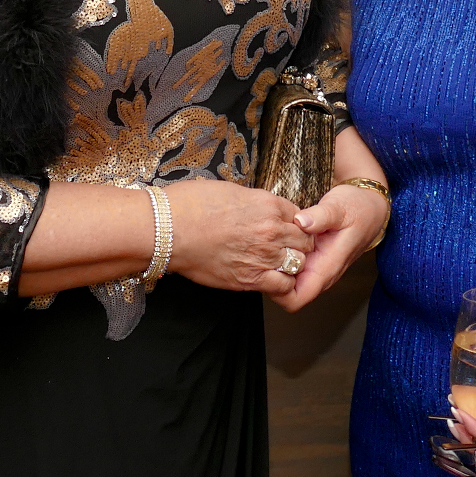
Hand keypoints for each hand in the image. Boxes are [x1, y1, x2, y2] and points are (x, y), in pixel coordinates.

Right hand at [162, 180, 311, 294]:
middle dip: (299, 244)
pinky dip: (282, 284)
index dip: (295, 223)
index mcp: (268, 204)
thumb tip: (261, 210)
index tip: (287, 229)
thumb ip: (255, 202)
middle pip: (305, 241)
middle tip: (286, 248)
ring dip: (292, 264)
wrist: (169, 229)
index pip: (301, 216)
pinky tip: (272, 279)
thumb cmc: (191, 205)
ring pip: (299, 263)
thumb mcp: (231, 191)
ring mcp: (264, 256)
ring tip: (279, 264)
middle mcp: (272, 230)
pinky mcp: (251, 278)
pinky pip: (284, 285)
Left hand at [266, 183, 389, 311]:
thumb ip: (320, 216)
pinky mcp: (310, 258)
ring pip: (285, 281)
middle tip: (260, 254)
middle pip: (285, 294)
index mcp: (326, 268)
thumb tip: (301, 222)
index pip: (297, 299)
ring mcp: (314, 267)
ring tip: (265, 246)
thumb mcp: (339, 207)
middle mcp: (319, 273)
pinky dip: (279, 258)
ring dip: (274, 268)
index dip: (277, 292)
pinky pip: (289, 267)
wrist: (369, 207)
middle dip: (270, 279)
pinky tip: (274, 240)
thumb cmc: (357, 208)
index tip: (267, 269)